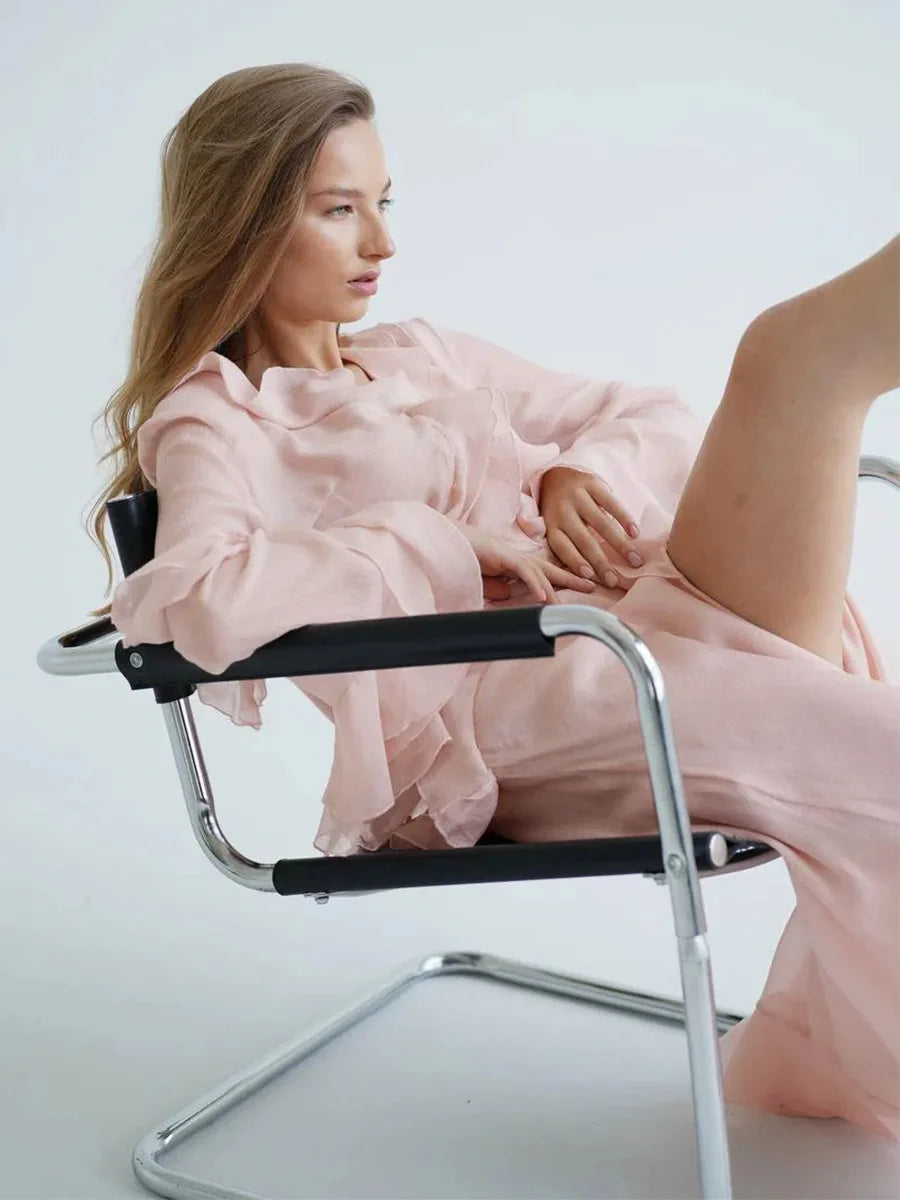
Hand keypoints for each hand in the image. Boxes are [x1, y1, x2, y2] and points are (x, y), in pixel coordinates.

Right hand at [455, 523, 596, 604]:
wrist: (444, 542)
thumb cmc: (462, 559)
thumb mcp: (483, 582)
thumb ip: (496, 588)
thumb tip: (507, 594)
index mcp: (514, 564)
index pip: (542, 573)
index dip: (561, 581)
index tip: (581, 588)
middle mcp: (516, 557)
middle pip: (549, 568)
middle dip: (571, 578)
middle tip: (594, 586)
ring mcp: (509, 554)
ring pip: (538, 571)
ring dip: (554, 587)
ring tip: (566, 604)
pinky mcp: (500, 555)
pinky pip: (521, 571)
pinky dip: (533, 583)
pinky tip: (543, 597)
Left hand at [538, 467, 641, 587]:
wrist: (556, 473)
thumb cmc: (559, 510)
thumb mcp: (553, 526)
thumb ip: (566, 544)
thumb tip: (584, 576)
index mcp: (551, 525)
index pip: (562, 546)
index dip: (574, 561)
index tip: (589, 576)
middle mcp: (562, 511)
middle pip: (583, 540)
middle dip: (600, 562)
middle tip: (615, 581)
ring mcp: (577, 496)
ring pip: (601, 523)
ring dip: (620, 544)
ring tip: (635, 560)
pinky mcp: (592, 483)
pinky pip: (610, 502)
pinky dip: (624, 518)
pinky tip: (635, 533)